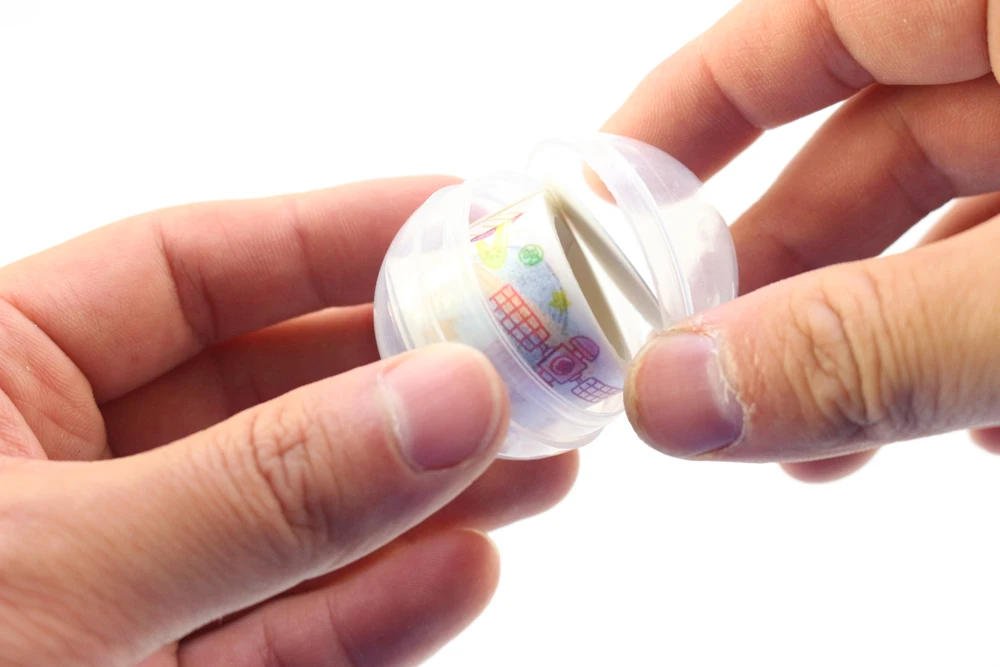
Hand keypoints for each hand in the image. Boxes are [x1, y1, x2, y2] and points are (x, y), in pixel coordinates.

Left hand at [0, 177, 577, 665]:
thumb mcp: (55, 577)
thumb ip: (263, 490)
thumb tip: (452, 398)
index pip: (190, 272)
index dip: (332, 237)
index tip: (458, 221)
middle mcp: (67, 473)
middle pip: (272, 392)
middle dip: (408, 376)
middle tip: (530, 357)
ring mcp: (127, 586)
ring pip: (300, 518)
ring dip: (425, 494)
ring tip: (539, 464)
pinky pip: (286, 634)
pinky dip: (377, 611)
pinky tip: (467, 568)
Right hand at [606, 0, 999, 480]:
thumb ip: (871, 340)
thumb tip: (669, 398)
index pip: (795, 29)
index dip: (678, 121)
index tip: (599, 219)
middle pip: (869, 144)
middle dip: (782, 278)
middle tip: (709, 383)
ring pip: (957, 210)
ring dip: (883, 334)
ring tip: (827, 446)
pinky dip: (984, 333)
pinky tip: (975, 423)